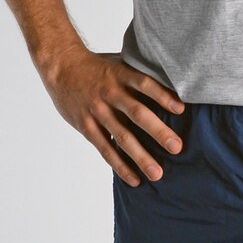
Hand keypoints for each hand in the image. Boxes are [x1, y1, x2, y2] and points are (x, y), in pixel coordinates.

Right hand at [40, 47, 184, 185]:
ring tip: (157, 174)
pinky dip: (120, 165)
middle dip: (158, 131)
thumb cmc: (99, 67)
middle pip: (137, 113)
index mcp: (121, 75)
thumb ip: (141, 75)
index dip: (162, 96)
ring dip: (141, 157)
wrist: (61, 66)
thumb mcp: (120, 62)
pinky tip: (135, 179)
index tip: (181, 109)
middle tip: (177, 148)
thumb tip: (176, 86)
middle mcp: (110, 94)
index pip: (144, 84)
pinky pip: (105, 149)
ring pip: (122, 137)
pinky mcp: (86, 126)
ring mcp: (97, 111)